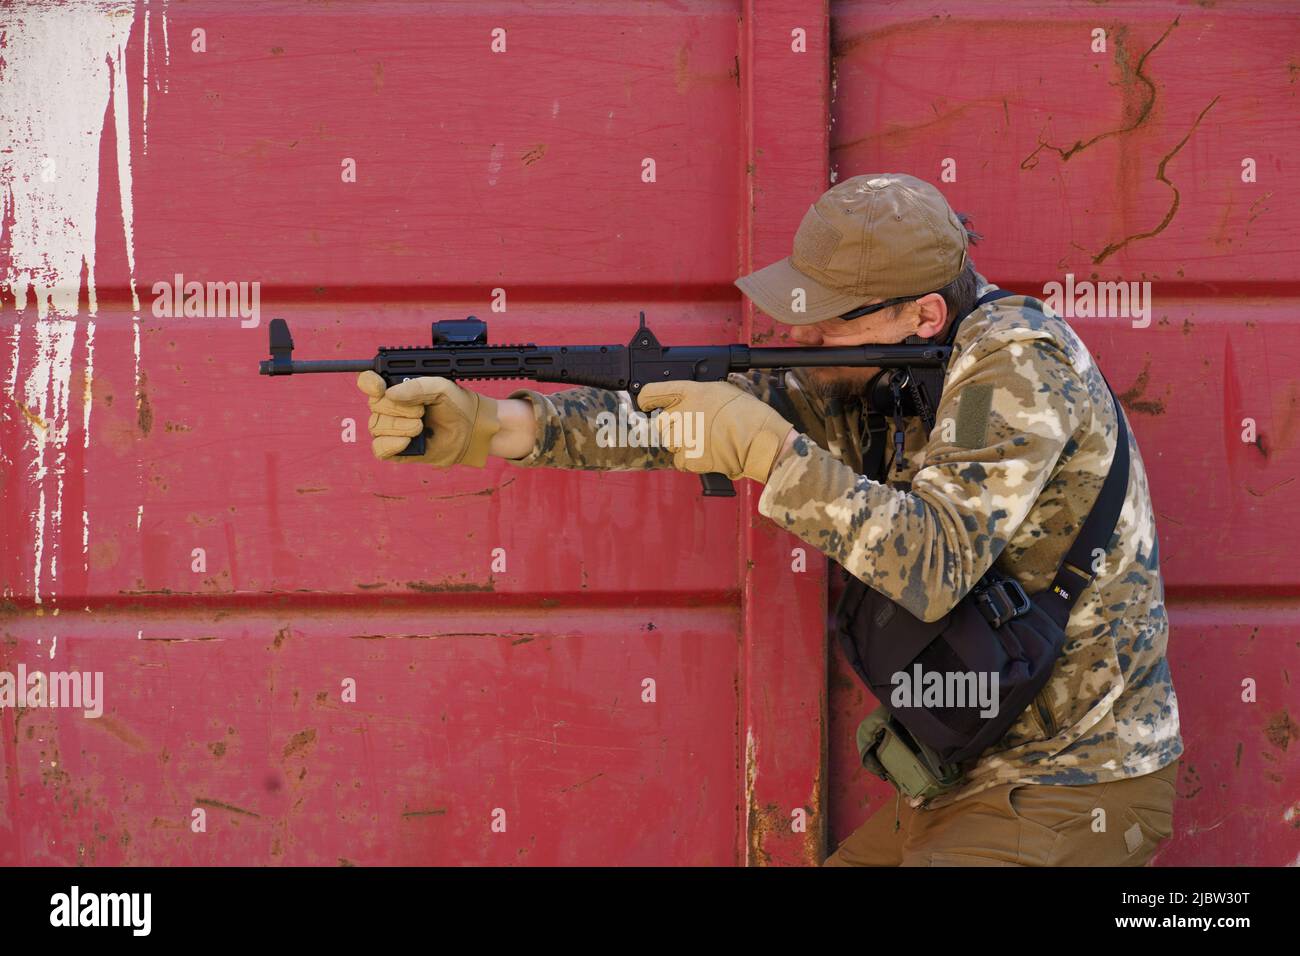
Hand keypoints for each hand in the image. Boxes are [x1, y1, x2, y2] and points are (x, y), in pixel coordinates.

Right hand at [356, 372, 500, 466]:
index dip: (369, 384)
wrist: (470, 430)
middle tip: (421, 411)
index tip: (380, 387)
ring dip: (400, 426)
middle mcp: (388, 408)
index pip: (368, 382)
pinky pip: (379, 449)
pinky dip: (391, 444)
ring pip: (377, 427)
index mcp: (395, 387)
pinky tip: (407, 441)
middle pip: (374, 405)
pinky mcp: (395, 450)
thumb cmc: (455, 405)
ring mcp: (390, 429)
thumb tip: (389, 393)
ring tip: (421, 426)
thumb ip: (417, 386)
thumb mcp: (441, 387)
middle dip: (398, 409)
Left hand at [635, 380, 794, 482]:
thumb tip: (688, 402)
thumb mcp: (722, 391)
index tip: (647, 403)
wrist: (759, 440)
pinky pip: (679, 461)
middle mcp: (681, 413)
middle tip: (693, 428)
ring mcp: (683, 437)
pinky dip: (689, 460)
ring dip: (681, 443)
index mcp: (689, 392)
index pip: (652, 393)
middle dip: (673, 426)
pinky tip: (704, 454)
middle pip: (661, 422)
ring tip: (703, 441)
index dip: (647, 399)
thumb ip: (698, 395)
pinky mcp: (688, 458)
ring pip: (669, 442)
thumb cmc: (748, 414)